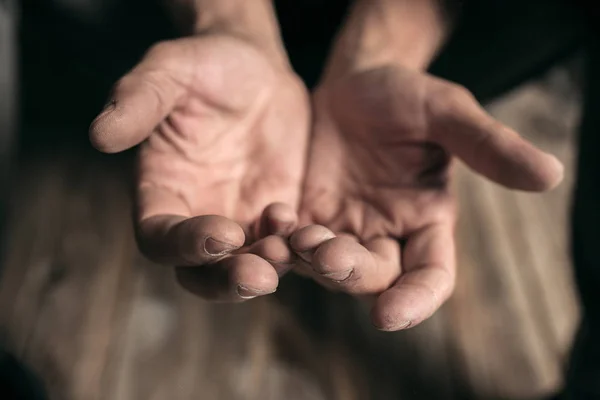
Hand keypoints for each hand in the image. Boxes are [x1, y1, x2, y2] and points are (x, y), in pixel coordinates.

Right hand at [90, 35, 309, 300]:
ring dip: (267, 269)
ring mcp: (239, 220)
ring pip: (246, 268)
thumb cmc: (204, 65)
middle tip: (259, 276)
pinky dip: (297, 250)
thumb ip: (139, 99)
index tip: (223, 232)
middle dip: (227, 280)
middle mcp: (197, 216)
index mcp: (161, 191)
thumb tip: (99, 135)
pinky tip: (312, 234)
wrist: (255, 67)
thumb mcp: (171, 70)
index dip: (185, 244)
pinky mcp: (275, 216)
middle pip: (201, 272)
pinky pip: (285, 247)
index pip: (159, 237)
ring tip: (289, 253)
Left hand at [293, 64, 562, 329]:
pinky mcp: (305, 216)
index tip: (388, 317)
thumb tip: (551, 175)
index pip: (429, 277)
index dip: (415, 301)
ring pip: (326, 267)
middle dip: (349, 272)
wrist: (352, 83)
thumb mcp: (445, 112)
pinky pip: (290, 243)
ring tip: (295, 231)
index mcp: (427, 222)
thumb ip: (487, 145)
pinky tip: (273, 219)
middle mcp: (385, 236)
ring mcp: (342, 230)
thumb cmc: (405, 96)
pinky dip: (279, 240)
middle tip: (326, 247)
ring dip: (310, 260)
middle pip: (371, 278)